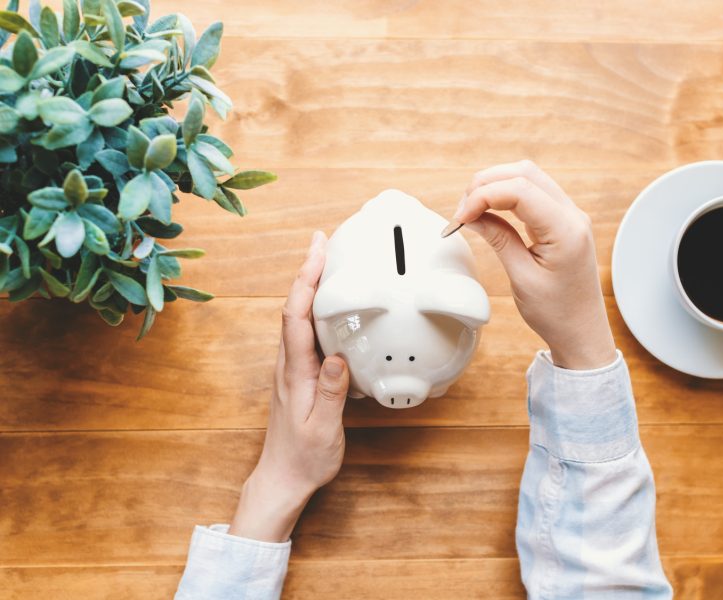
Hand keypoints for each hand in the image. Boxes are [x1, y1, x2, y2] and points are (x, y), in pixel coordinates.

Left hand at [229, 231, 349, 541]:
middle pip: (294, 306)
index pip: (296, 316)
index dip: (306, 280)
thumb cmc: (303, 457)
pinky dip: (316, 308)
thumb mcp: (322, 428)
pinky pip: (306, 332)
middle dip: (307, 271)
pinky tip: (331, 305)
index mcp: (293, 371)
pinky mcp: (301, 374)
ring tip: (328, 261)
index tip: (318, 251)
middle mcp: (289, 364)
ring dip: (310, 286)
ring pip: (298, 317)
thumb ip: (330, 393)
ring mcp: (293, 368)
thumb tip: (338, 356)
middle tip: (324, 242)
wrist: (283, 478)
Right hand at [449, 160, 615, 369]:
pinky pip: (534, 194)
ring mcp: (570, 216)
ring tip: (471, 211)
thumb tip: (473, 215)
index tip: (460, 217)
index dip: (483, 196)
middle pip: (524, 173)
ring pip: (529, 178)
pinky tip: (489, 212)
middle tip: (462, 211)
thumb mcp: (521, 278)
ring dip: (496, 186)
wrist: (582, 332)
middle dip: (486, 184)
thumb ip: (499, 239)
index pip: (520, 190)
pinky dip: (507, 196)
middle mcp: (573, 215)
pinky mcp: (563, 222)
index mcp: (566, 230)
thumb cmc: (557, 313)